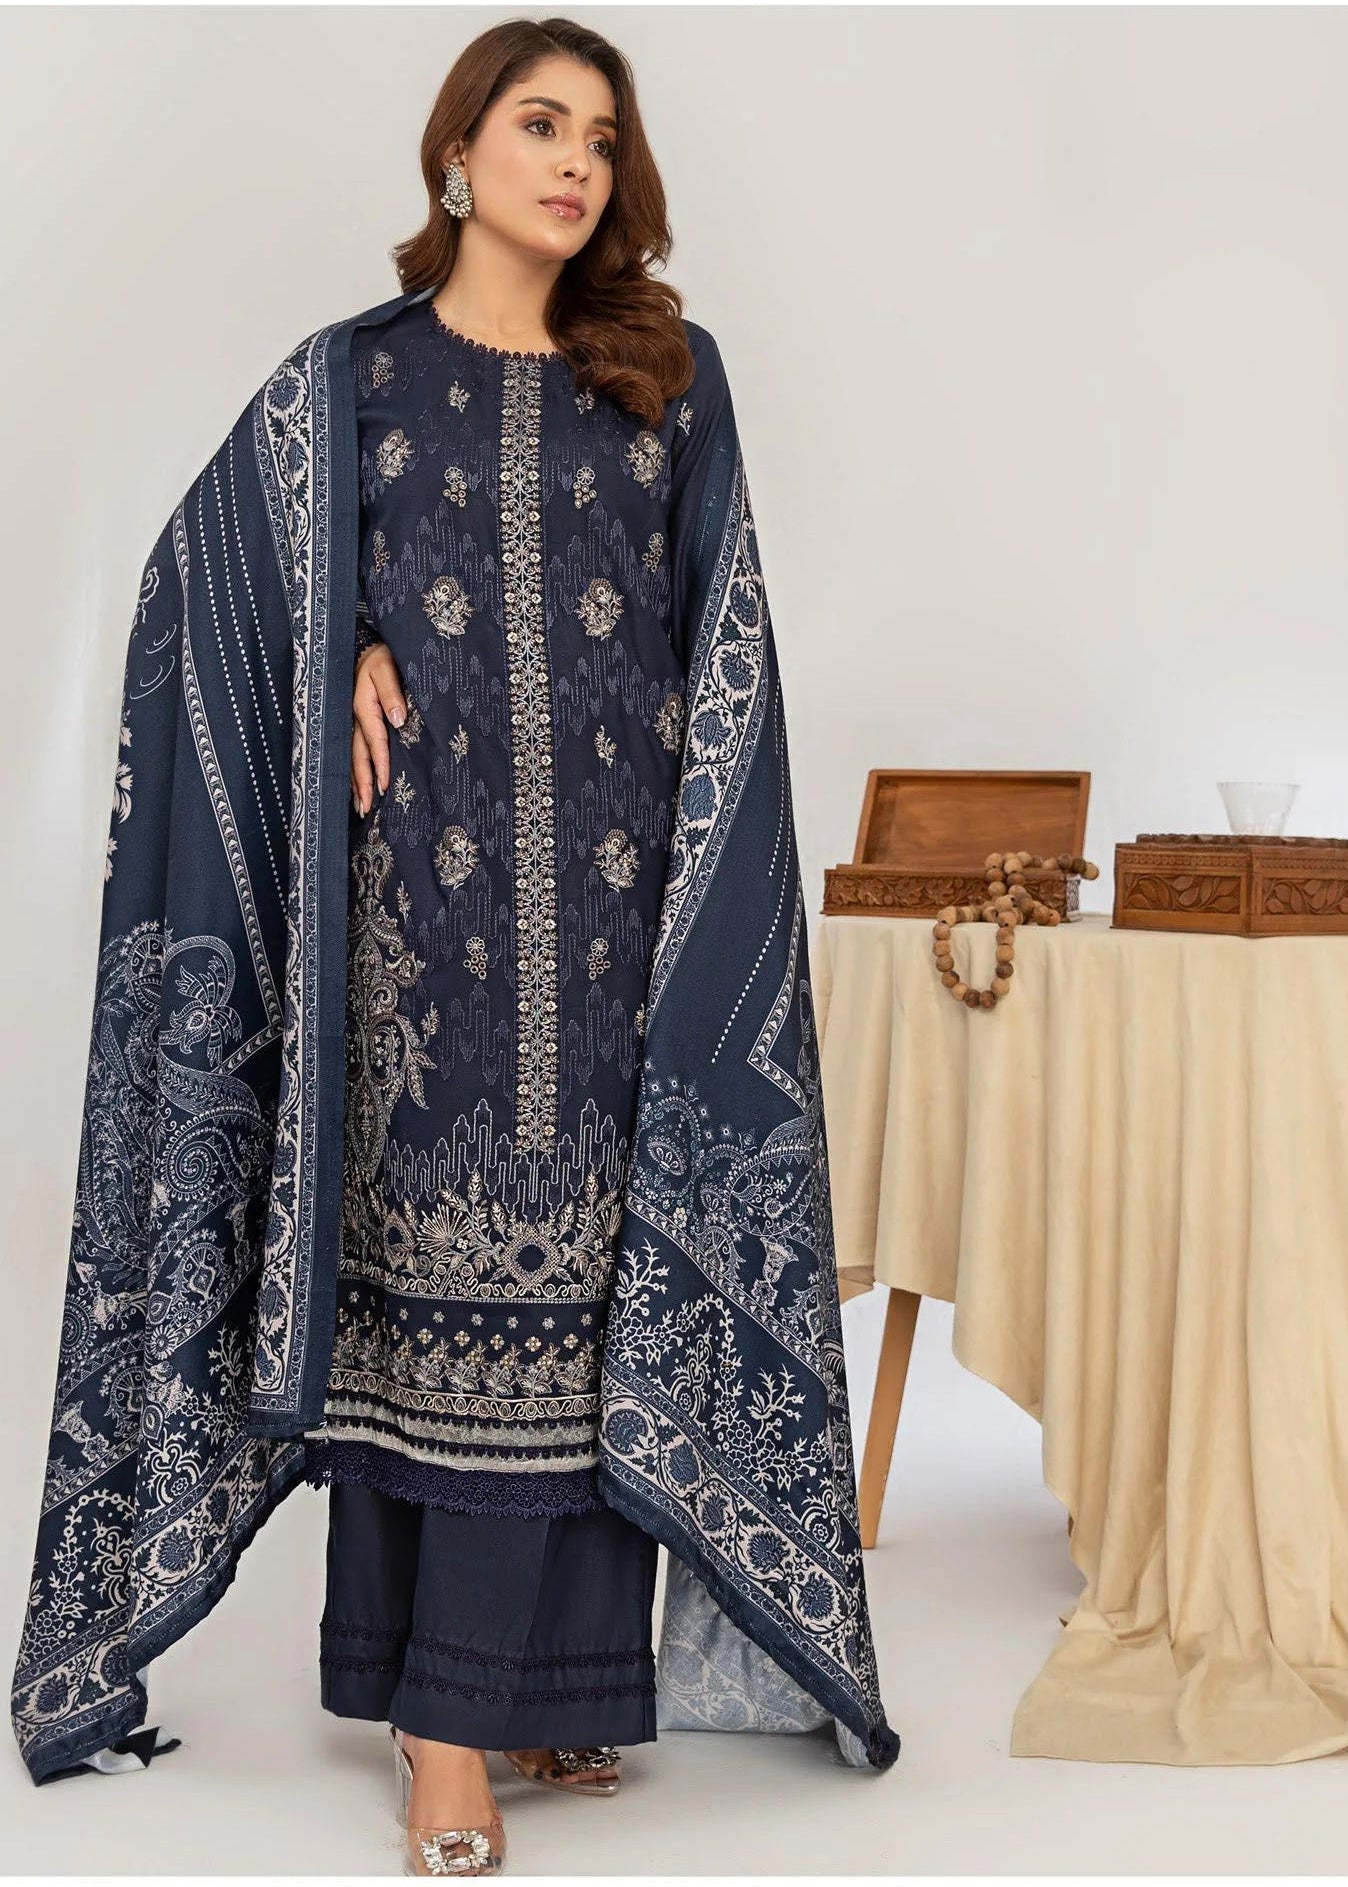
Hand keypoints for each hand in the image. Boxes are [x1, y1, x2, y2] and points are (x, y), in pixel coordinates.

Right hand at [351, 642, 407, 815]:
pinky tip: (356, 789)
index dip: (380, 764)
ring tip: (360, 807)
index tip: (384, 786)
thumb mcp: (387, 668)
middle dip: (362, 784)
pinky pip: (351, 751)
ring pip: (351, 758)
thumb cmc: (381, 658)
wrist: (366, 648)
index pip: (375, 741)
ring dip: (355, 783)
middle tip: (366, 808)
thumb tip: (399, 720)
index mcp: (364, 707)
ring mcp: (351, 723)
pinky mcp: (352, 724)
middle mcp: (354, 719)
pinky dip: (353, 772)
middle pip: (357, 756)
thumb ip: (392, 693)